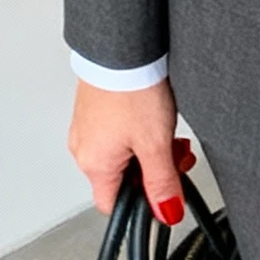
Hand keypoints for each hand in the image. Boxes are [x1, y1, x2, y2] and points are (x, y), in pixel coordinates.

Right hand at [67, 78, 194, 222]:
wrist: (122, 48)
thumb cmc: (131, 90)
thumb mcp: (156, 144)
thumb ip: (162, 183)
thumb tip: (167, 212)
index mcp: (94, 165)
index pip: (114, 207)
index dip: (143, 204)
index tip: (167, 191)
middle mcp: (84, 149)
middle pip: (122, 180)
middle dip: (153, 171)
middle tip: (175, 155)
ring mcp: (87, 128)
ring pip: (122, 156)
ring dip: (149, 150)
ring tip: (166, 132)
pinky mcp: (94, 110)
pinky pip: (116, 134)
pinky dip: (138, 133)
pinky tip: (154, 117)